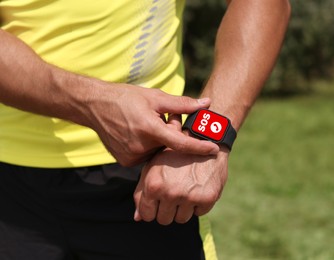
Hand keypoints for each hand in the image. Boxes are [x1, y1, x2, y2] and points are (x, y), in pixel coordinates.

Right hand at [85, 84, 218, 165]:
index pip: (181, 143)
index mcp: (150, 129)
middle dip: (172, 136)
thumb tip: (207, 104)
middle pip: (169, 147)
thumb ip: (182, 104)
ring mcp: (131, 156)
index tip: (214, 149)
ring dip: (159, 143)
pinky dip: (148, 148)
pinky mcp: (125, 162)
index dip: (199, 147)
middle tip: (162, 121)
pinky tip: (139, 135)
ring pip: (157, 153)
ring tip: (146, 126)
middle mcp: (140, 146)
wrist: (94, 106)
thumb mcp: (155, 97)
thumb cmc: (126, 98)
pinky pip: (146, 157)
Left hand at [133, 146, 228, 224]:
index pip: (146, 215)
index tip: (158, 202)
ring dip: (183, 208)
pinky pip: (199, 213)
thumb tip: (138, 217)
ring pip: (181, 219)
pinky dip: (199, 203)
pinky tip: (199, 186)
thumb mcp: (153, 167)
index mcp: (154, 185)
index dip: (152, 210)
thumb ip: (142, 192)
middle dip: (168, 210)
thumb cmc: (174, 154)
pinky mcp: (207, 198)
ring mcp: (189, 196)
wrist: (204, 140)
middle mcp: (170, 192)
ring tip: (186, 188)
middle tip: (175, 192)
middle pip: (164, 220)